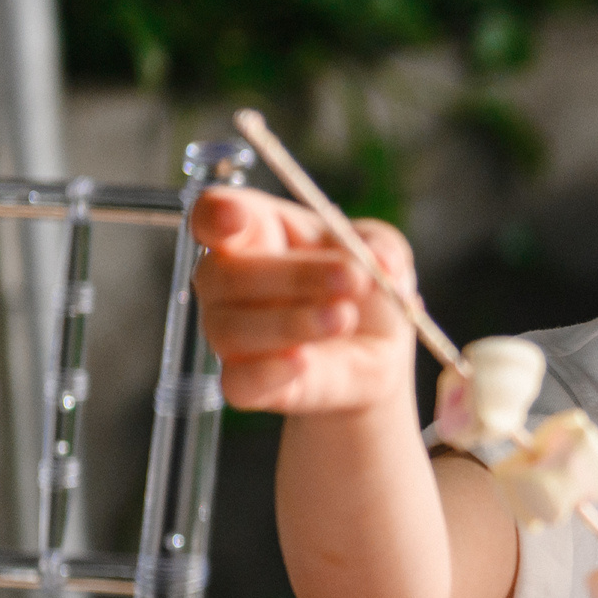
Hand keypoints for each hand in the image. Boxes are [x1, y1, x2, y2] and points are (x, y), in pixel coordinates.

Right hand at [192, 185, 415, 414]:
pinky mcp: (245, 383)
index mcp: (255, 232)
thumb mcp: (386, 255)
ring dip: (292, 322)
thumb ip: (382, 248)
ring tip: (344, 318)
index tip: (236, 218)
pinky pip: (239, 380)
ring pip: (230, 329)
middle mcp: (227, 282)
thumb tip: (381, 260)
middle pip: (223, 274)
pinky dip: (269, 371)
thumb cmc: (367, 290)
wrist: (378, 356)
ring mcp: (230, 333)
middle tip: (352, 278)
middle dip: (292, 275)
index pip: (211, 215)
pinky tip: (304, 362)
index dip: (216, 214)